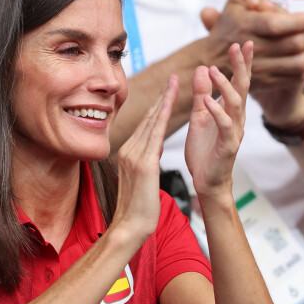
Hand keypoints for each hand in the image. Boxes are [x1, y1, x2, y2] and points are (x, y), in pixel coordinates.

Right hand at [111, 75, 179, 243]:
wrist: (130, 227)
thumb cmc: (137, 210)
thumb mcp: (141, 181)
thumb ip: (145, 164)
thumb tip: (152, 155)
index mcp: (128, 154)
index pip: (145, 126)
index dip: (156, 107)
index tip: (166, 92)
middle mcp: (129, 150)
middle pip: (147, 118)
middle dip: (161, 97)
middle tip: (172, 77)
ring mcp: (134, 156)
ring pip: (151, 121)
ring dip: (164, 100)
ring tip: (175, 82)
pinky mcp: (144, 164)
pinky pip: (156, 134)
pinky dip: (163, 115)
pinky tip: (171, 102)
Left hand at [185, 42, 252, 198]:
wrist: (206, 181)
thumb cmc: (204, 151)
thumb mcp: (200, 117)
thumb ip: (202, 94)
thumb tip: (205, 68)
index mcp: (230, 111)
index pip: (238, 82)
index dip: (242, 63)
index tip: (243, 43)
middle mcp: (236, 118)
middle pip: (242, 87)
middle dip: (242, 66)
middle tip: (241, 45)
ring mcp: (234, 131)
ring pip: (235, 104)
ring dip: (226, 86)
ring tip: (216, 70)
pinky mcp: (228, 146)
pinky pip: (225, 126)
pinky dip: (217, 112)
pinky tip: (209, 102)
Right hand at [241, 0, 303, 125]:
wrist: (212, 59)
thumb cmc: (229, 24)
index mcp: (244, 26)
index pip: (276, 25)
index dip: (299, 22)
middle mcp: (251, 49)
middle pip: (293, 45)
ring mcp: (258, 69)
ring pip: (298, 63)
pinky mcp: (265, 82)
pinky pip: (295, 76)